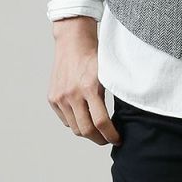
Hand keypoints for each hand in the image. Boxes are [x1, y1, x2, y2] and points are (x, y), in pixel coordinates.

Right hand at [47, 17, 120, 144]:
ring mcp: (60, 97)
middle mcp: (72, 94)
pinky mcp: (52, 98)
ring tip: (97, 130)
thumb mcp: (109, 73)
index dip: (111, 135)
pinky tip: (84, 117)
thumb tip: (129, 116)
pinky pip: (65, 120)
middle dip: (99, 139)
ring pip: (75, 128)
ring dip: (87, 132)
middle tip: (108, 139)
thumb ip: (116, 92)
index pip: (101, 122)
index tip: (118, 139)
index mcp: (89, 88)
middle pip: (86, 130)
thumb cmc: (94, 56)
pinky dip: (75, 122)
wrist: (72, 42)